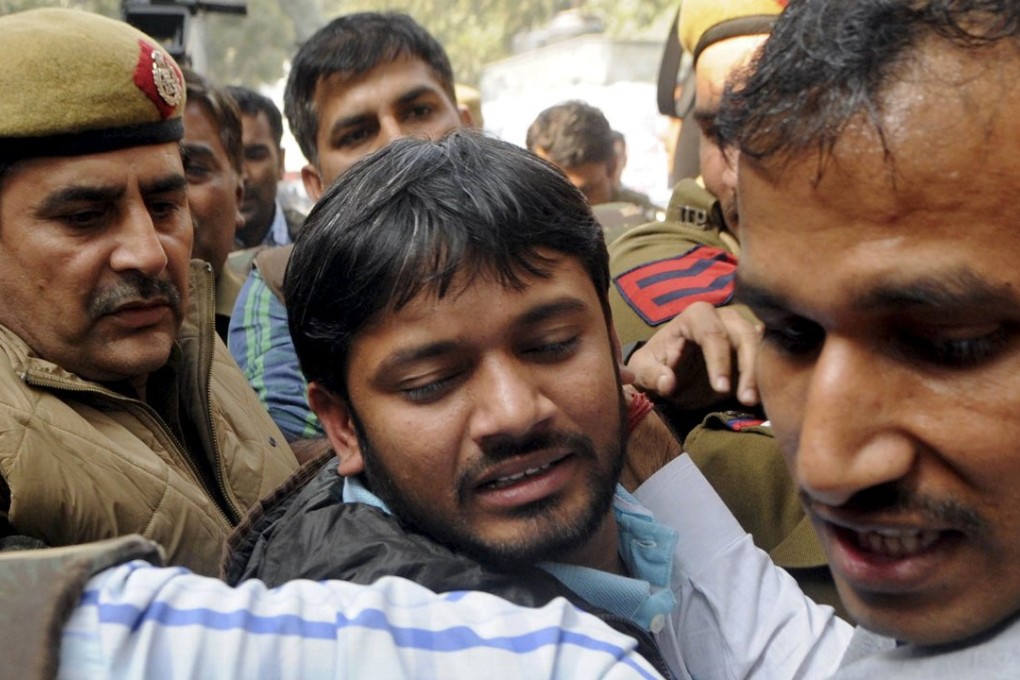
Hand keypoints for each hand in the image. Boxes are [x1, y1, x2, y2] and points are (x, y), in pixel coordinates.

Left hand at [628, 302, 762, 409]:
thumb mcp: (642, 370)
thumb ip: (651, 375)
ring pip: (761, 345)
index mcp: (696, 316)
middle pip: (744, 336)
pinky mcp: (754, 349)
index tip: (721, 389)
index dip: (719, 361)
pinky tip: (770, 392)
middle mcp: (724, 318)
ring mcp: (742, 331)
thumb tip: (668, 382)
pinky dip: (771, 372)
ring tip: (754, 402)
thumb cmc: (655, 365)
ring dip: (761, 374)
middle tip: (746, 400)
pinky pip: (770, 355)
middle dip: (748, 368)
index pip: (712, 334)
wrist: (670, 371)